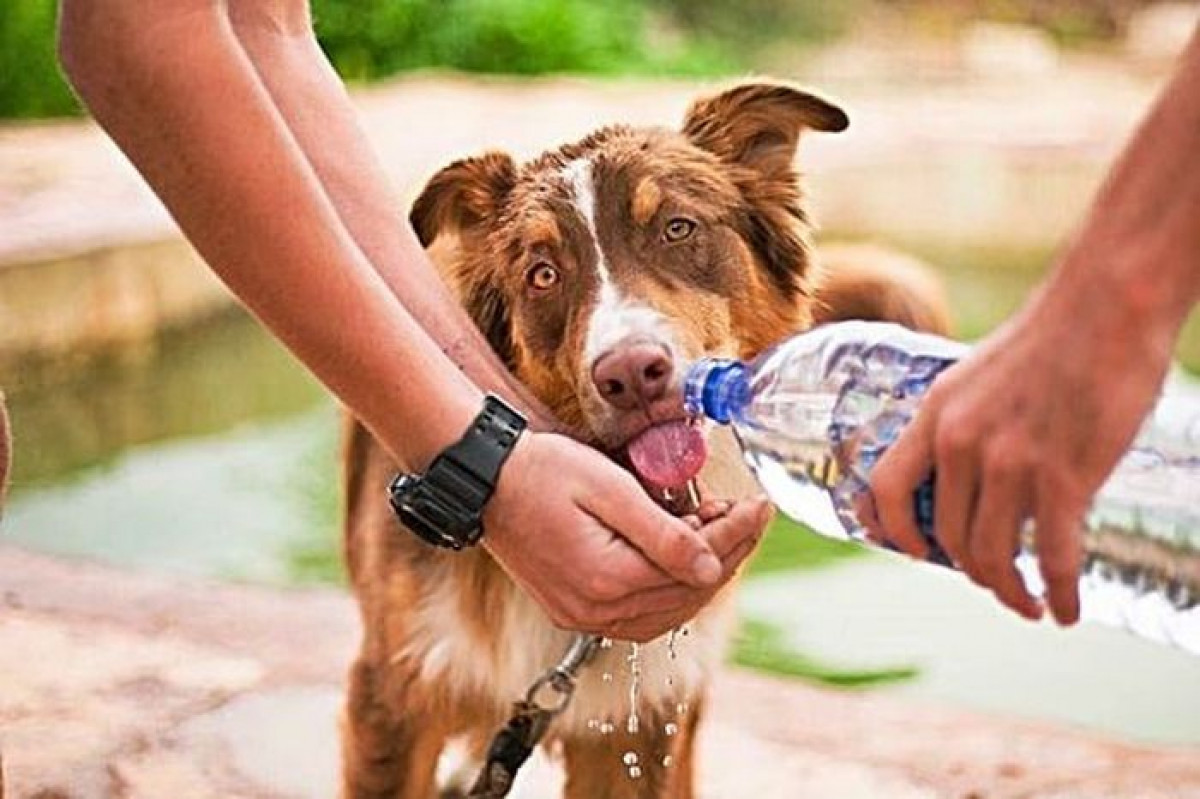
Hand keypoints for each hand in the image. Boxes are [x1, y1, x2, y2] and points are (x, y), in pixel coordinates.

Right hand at [483, 431, 771, 641]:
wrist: (485, 480)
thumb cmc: (542, 471)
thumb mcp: (608, 488)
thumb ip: (662, 533)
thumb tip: (711, 568)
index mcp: (607, 579)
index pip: (696, 567)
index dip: (736, 534)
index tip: (761, 504)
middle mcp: (596, 610)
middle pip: (688, 594)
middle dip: (727, 553)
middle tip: (747, 513)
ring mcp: (583, 616)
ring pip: (668, 610)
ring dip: (701, 573)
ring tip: (718, 528)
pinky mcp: (575, 610)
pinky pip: (640, 613)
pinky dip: (670, 587)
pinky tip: (681, 556)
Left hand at [863, 278, 1174, 624]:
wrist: (1107, 304)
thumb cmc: (1051, 337)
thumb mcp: (977, 375)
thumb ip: (964, 421)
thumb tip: (967, 470)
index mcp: (936, 414)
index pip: (886, 488)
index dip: (894, 530)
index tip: (912, 553)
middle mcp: (961, 443)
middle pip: (947, 535)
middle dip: (972, 569)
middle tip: (997, 581)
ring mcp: (1010, 463)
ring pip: (993, 555)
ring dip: (1010, 591)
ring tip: (1030, 603)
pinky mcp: (1063, 478)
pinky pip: (1051, 558)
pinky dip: (1058, 593)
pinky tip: (1066, 609)